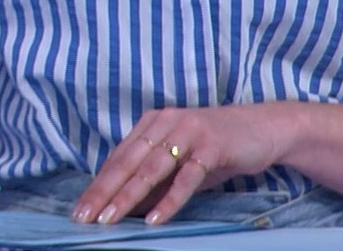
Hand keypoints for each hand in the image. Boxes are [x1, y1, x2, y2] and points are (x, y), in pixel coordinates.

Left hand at [71, 103, 297, 225]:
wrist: (263, 128)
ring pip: (151, 169)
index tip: (79, 209)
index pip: (118, 158)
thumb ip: (153, 181)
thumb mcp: (179, 163)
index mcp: (152, 124)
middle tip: (84, 217)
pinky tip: (156, 219)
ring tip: (110, 219)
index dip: (98, 184)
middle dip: (103, 192)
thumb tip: (123, 208)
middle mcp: (165, 122)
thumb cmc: (215, 148)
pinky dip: (170, 199)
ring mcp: (188, 132)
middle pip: (128, 162)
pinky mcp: (211, 146)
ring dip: (128, 196)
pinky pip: (186, 177)